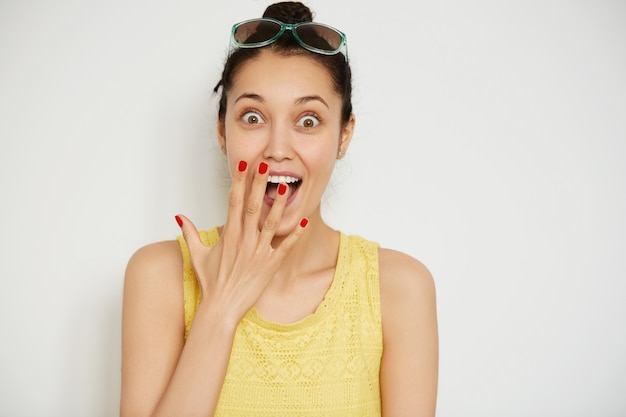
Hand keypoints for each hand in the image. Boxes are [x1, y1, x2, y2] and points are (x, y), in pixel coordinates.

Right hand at [176, 160, 307, 322]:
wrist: (221, 308)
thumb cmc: (210, 282)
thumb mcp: (197, 254)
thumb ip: (190, 233)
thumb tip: (179, 216)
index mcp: (228, 234)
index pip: (233, 201)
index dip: (239, 181)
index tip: (244, 164)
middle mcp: (243, 240)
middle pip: (252, 206)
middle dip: (259, 184)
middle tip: (267, 165)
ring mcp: (258, 252)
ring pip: (270, 223)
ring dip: (278, 205)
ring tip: (286, 187)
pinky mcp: (270, 265)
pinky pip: (285, 247)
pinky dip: (295, 234)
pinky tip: (305, 222)